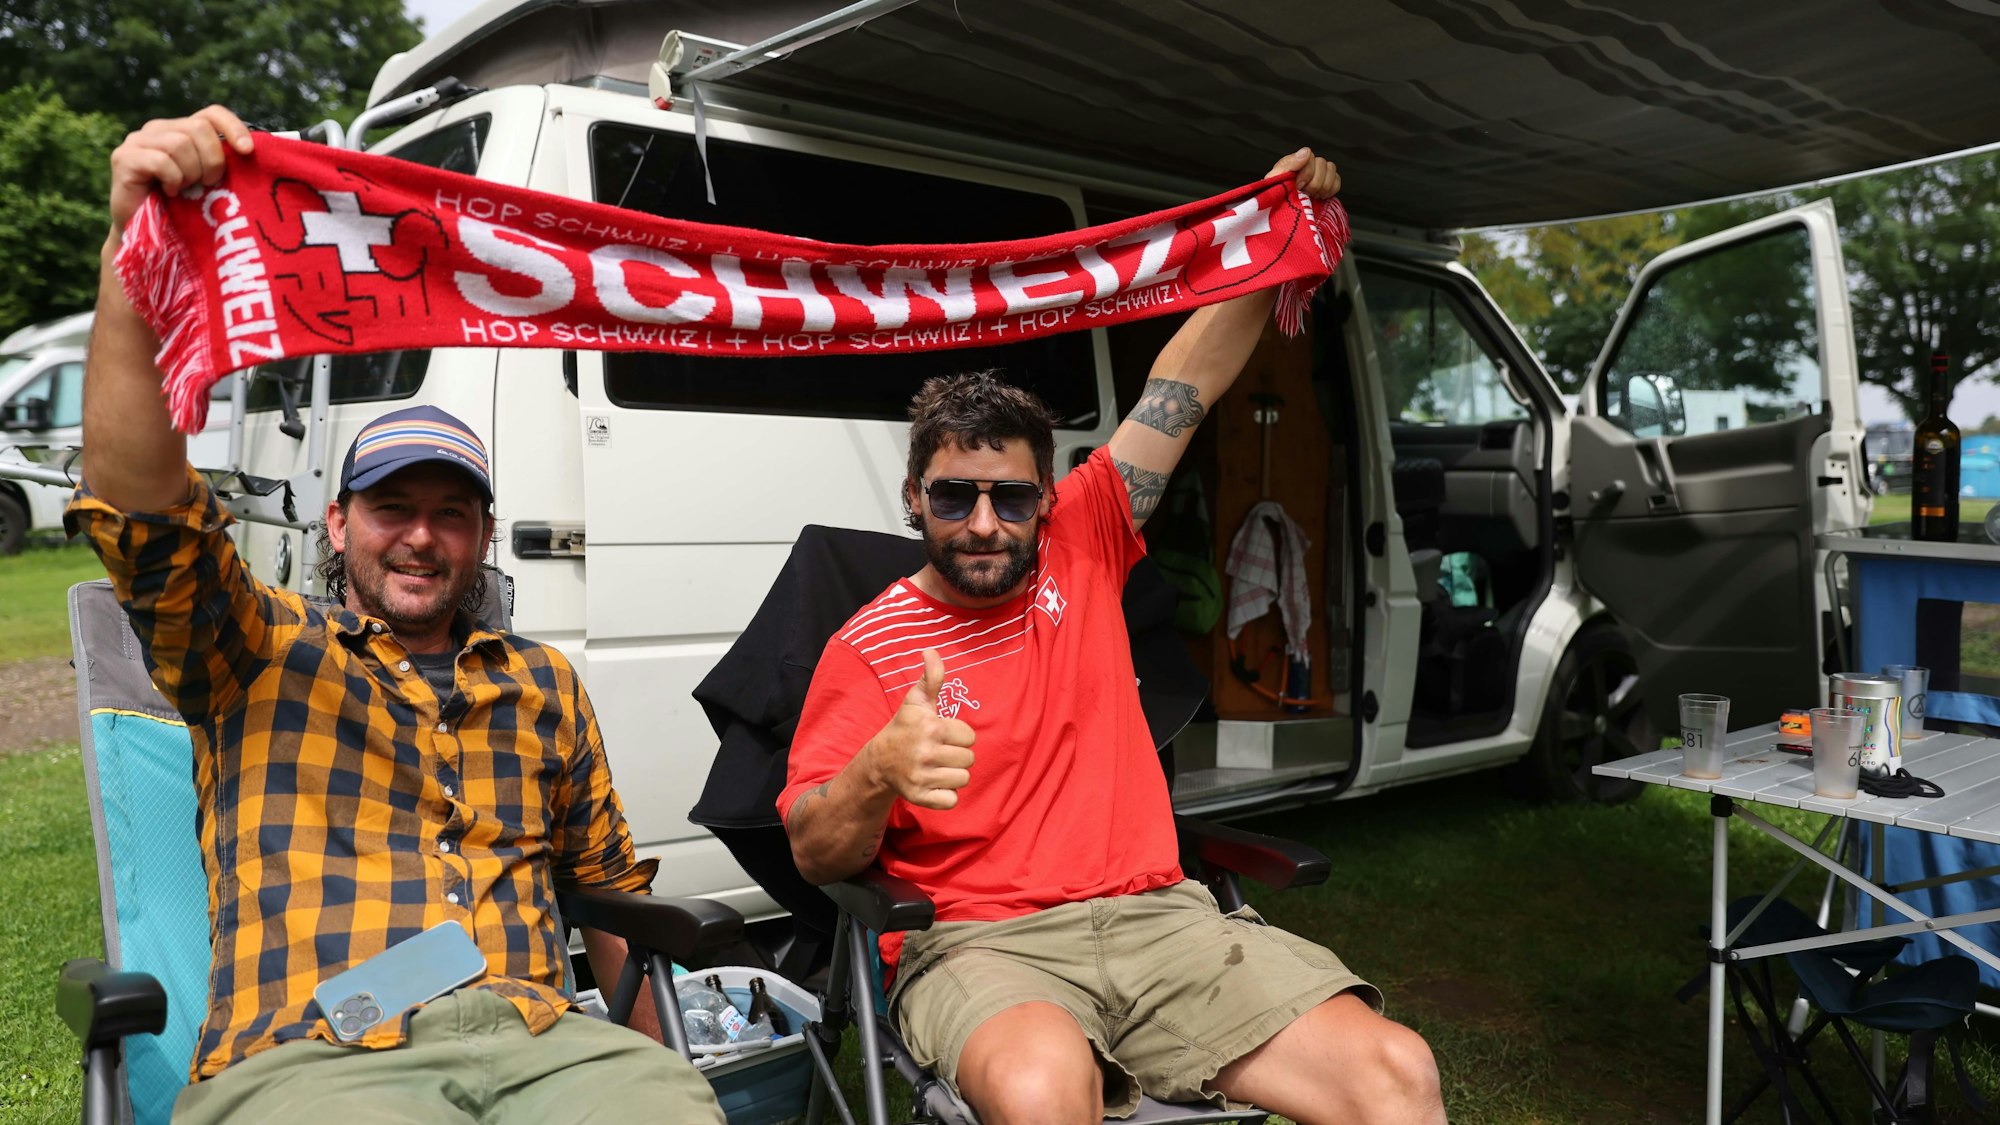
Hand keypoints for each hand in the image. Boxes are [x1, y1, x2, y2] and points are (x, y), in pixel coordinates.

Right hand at [107, 106, 254, 236]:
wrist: (146, 233)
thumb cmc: (182, 208)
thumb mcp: (207, 180)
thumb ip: (220, 161)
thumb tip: (250, 151)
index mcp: (181, 130)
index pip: (212, 114)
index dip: (233, 127)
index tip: (247, 151)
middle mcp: (158, 128)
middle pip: (198, 127)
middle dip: (212, 160)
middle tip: (207, 183)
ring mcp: (138, 140)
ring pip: (180, 144)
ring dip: (190, 173)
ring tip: (185, 190)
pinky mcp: (124, 158)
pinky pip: (161, 161)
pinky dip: (173, 180)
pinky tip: (170, 193)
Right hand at [865, 649, 976, 810]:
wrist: (880, 761)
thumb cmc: (905, 728)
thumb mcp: (917, 701)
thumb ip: (931, 677)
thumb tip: (930, 651)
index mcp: (930, 728)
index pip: (969, 736)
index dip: (958, 736)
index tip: (940, 735)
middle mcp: (925, 752)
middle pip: (969, 759)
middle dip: (956, 755)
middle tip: (937, 752)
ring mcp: (922, 777)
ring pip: (963, 779)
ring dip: (952, 775)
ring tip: (935, 767)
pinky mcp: (920, 797)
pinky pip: (952, 800)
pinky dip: (945, 795)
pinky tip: (932, 784)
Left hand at [1265, 147, 1340, 200]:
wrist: (1280, 215)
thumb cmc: (1275, 197)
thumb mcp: (1275, 180)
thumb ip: (1289, 163)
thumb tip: (1306, 151)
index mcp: (1295, 162)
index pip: (1310, 156)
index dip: (1307, 172)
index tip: (1298, 186)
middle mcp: (1308, 166)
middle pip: (1323, 163)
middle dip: (1314, 182)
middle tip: (1305, 193)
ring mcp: (1319, 175)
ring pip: (1331, 170)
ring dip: (1323, 186)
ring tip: (1312, 196)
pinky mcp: (1327, 186)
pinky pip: (1337, 181)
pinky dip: (1331, 190)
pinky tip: (1320, 197)